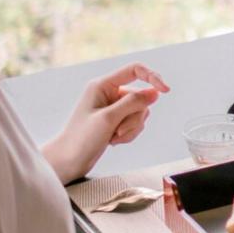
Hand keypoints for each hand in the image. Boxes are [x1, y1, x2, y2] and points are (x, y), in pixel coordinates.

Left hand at [42, 64, 169, 183]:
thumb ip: (133, 103)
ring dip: (131, 127)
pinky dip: (129, 133)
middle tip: (117, 131)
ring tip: (113, 137)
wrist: (68, 162)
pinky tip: (113, 141)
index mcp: (103, 85)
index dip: (153, 77)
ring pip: (140, 111)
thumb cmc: (80, 139)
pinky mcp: (116, 120)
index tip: (165, 91)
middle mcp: (109, 93)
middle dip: (134, 117)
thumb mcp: (108, 119)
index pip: (135, 70)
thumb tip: (155, 93)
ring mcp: (113, 108)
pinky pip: (135, 122)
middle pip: (140, 97)